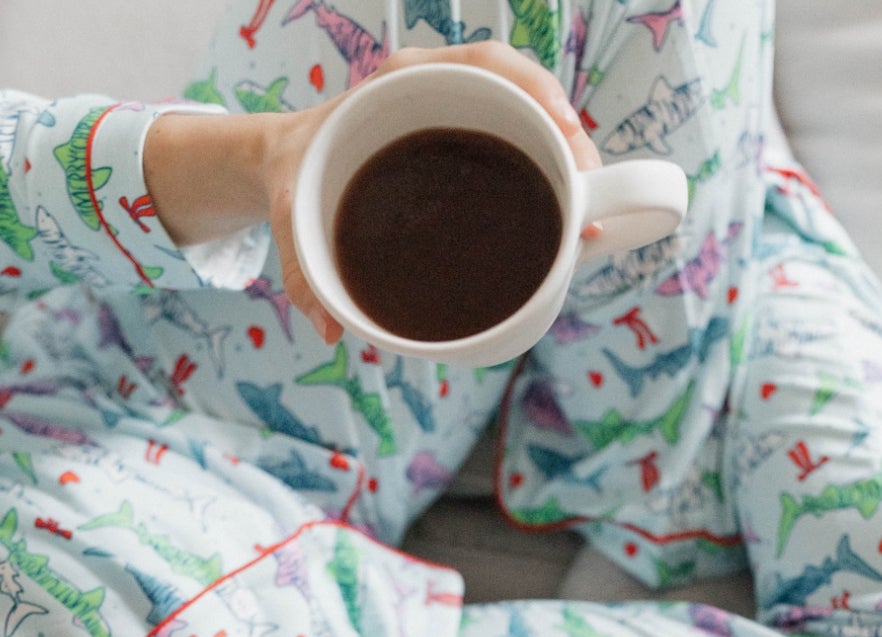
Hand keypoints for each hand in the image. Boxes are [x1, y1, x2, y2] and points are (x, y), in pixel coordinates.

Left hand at [145, 45, 600, 342]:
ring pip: (533, 130)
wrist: (290, 165)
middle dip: (570, 140)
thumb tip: (330, 329)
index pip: (487, 63)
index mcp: (404, 83)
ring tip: (591, 220)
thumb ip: (303, 271)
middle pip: (525, 98)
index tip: (563, 127)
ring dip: (570, 168)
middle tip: (591, 194)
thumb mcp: (293, 214)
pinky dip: (551, 186)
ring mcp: (463, 123)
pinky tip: (570, 223)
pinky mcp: (474, 155)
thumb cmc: (297, 175)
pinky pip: (523, 158)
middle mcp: (441, 95)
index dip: (533, 89)